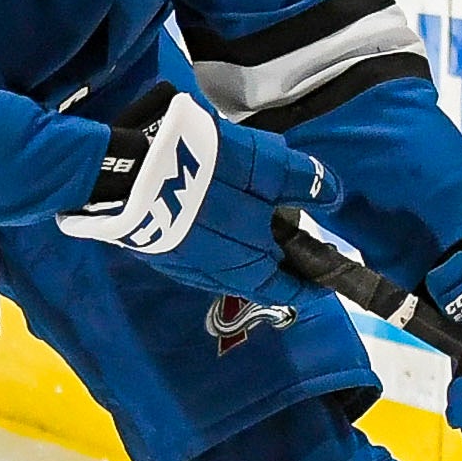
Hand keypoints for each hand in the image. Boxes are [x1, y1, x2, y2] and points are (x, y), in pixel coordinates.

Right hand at [56, 88, 337, 301]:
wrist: (129, 175)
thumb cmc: (210, 177)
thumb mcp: (267, 171)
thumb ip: (303, 183)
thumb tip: (333, 196)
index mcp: (250, 269)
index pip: (290, 289)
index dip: (313, 284)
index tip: (327, 277)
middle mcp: (217, 277)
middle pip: (256, 277)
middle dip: (276, 259)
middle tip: (288, 229)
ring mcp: (183, 266)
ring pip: (225, 265)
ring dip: (244, 248)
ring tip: (252, 217)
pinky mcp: (156, 249)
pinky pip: (198, 250)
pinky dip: (215, 238)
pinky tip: (212, 212)